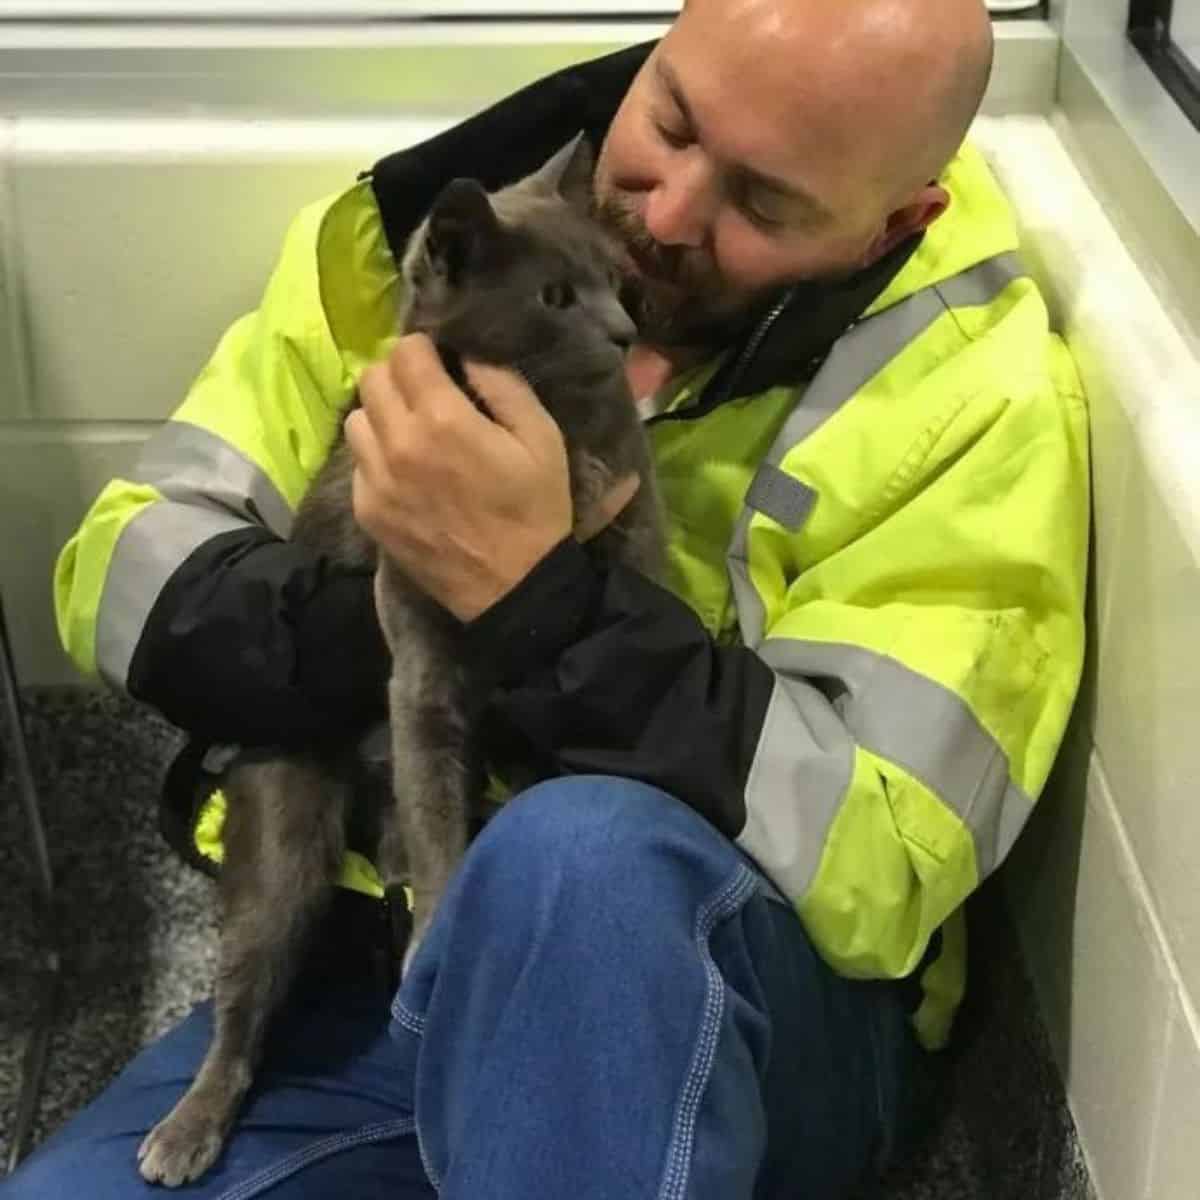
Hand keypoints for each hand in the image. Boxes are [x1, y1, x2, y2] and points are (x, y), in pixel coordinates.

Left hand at [345, 335, 637, 622]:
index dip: (424, 349)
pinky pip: (358, 463)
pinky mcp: (369, 512)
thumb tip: (467, 353)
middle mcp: (398, 444)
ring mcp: (377, 481)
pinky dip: (377, 456)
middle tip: (424, 391)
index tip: (440, 361)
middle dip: (398, 375)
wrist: (514, 587)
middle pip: (371, 378)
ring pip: (356, 419)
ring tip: (410, 430)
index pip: (406, 353)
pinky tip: (407, 471)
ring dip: (381, 414)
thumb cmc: (535, 509)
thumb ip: (503, 384)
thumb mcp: (542, 437)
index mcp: (442, 419)